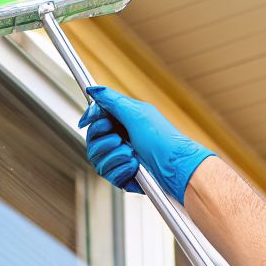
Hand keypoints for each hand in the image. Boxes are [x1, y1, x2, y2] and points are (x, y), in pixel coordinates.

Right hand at [77, 85, 213, 203]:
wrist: (176, 167)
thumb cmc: (162, 139)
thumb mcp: (136, 113)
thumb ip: (111, 100)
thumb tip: (92, 89)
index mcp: (123, 121)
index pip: (95, 120)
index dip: (91, 120)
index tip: (89, 122)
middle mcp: (121, 138)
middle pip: (92, 141)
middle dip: (104, 142)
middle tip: (119, 139)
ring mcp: (122, 158)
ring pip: (98, 160)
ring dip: (114, 157)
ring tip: (131, 154)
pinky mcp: (125, 175)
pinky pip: (109, 175)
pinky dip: (120, 171)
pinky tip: (134, 166)